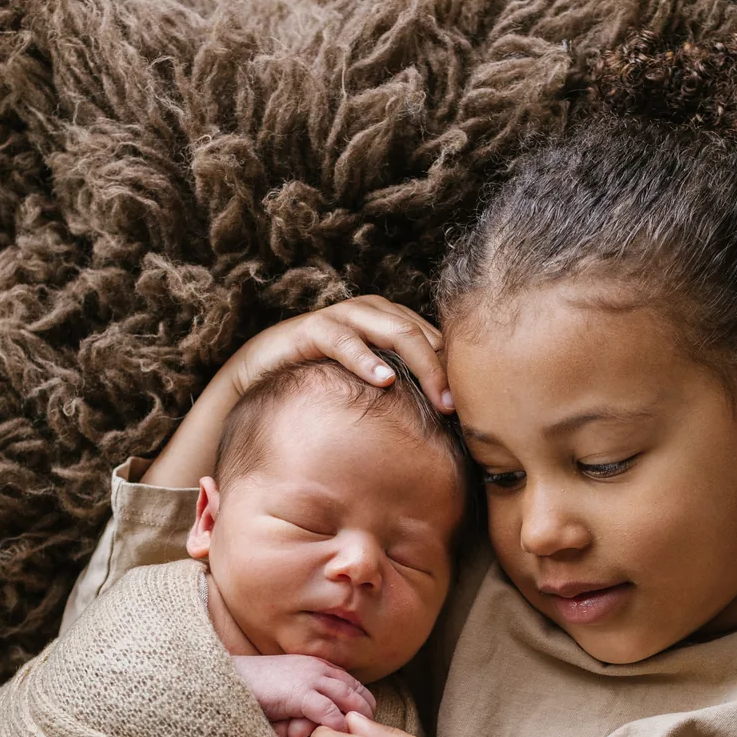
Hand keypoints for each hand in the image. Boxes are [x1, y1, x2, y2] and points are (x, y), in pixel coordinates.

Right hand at [211, 295, 450, 411]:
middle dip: (445, 372)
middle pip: (425, 336)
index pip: (437, 342)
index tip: (474, 409)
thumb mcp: (371, 385)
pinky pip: (346, 341)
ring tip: (438, 400)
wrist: (263, 370)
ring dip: (421, 366)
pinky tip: (384, 380)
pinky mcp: (316, 327)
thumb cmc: (325, 381)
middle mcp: (375, 313)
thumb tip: (447, 423)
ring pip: (397, 333)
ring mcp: (347, 316)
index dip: (456, 372)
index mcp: (395, 322)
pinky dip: (367, 360)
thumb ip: (405, 392)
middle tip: (459, 409)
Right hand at [229, 654, 377, 736]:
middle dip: (367, 717)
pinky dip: (339, 728)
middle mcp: (319, 669)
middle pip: (359, 693)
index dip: (364, 708)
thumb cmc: (252, 689)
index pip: (355, 686)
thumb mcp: (287, 690)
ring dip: (358, 723)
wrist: (224, 679)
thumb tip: (319, 722)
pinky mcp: (299, 694)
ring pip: (351, 700)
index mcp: (317, 666)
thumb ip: (306, 699)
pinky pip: (331, 713)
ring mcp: (310, 679)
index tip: (366, 728)